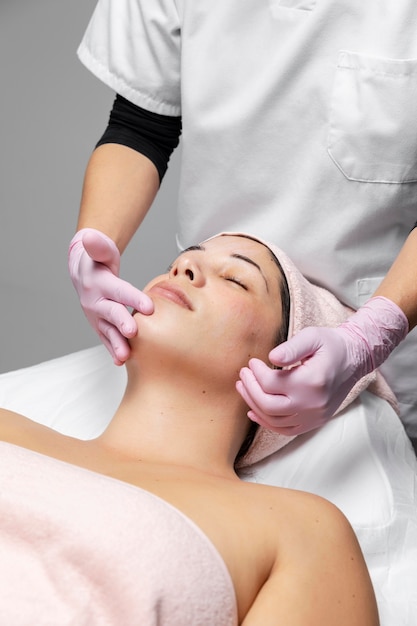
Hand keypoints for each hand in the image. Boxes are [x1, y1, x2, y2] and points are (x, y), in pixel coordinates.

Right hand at [68, 228, 153, 364]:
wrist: (84, 273)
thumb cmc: (99, 260)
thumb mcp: (101, 250)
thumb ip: (98, 245)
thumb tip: (89, 236)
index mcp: (100, 283)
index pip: (119, 291)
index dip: (133, 298)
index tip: (149, 307)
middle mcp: (96, 302)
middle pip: (111, 314)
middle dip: (122, 324)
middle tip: (133, 332)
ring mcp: (97, 316)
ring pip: (108, 331)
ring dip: (116, 344)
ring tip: (125, 356)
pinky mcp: (100, 325)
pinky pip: (107, 339)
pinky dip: (113, 350)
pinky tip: (121, 361)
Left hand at [236, 297, 407, 434]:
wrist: (354, 360)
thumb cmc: (331, 345)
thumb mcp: (312, 337)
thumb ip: (291, 347)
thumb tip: (271, 358)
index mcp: (311, 381)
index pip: (271, 383)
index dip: (256, 373)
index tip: (251, 362)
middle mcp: (312, 403)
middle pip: (268, 405)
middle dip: (250, 389)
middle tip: (243, 375)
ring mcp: (314, 416)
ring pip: (274, 420)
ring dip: (254, 404)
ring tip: (244, 388)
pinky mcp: (314, 422)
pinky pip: (285, 430)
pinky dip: (267, 422)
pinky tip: (254, 411)